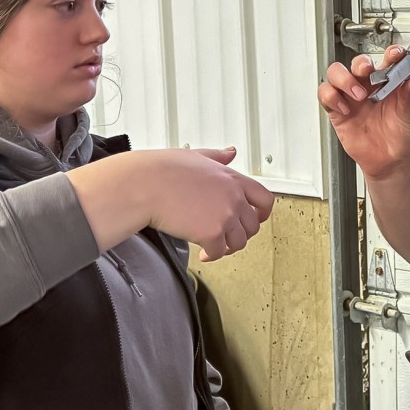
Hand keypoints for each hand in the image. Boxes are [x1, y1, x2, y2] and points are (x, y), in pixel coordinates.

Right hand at [137, 148, 275, 261]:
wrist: (145, 185)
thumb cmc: (163, 170)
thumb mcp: (196, 156)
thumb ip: (217, 157)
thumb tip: (230, 153)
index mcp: (232, 178)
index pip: (264, 198)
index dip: (263, 213)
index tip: (257, 219)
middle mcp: (233, 197)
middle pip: (253, 225)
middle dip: (241, 233)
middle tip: (228, 236)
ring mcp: (225, 216)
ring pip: (239, 242)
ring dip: (227, 247)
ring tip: (215, 246)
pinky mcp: (212, 233)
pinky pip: (219, 252)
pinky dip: (212, 256)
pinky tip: (204, 254)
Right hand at [317, 47, 409, 179]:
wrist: (391, 162)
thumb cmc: (401, 137)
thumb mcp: (409, 115)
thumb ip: (408, 96)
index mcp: (387, 83)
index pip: (386, 60)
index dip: (389, 53)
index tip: (395, 54)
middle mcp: (368, 87)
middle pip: (356, 63)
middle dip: (360, 63)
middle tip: (367, 72)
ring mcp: (351, 98)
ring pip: (336, 73)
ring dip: (344, 79)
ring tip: (357, 95)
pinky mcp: (338, 111)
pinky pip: (326, 95)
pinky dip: (331, 98)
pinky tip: (345, 109)